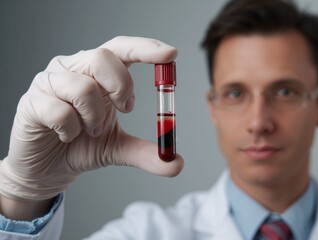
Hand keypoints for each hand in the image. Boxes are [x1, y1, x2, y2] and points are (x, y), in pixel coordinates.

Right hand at [0, 36, 183, 201]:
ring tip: (90, 131)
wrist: (47, 169)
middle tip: (125, 109)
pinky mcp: (32, 102)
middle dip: (121, 87)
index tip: (171, 54)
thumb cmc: (81, 146)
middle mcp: (74, 69)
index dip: (145, 48)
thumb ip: (146, 153)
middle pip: (103, 57)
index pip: (121, 48)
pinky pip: (60, 111)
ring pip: (83, 87)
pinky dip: (71, 130)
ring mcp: (51, 82)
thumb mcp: (118, 148)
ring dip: (94, 117)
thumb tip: (176, 163)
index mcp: (98, 72)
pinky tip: (67, 136)